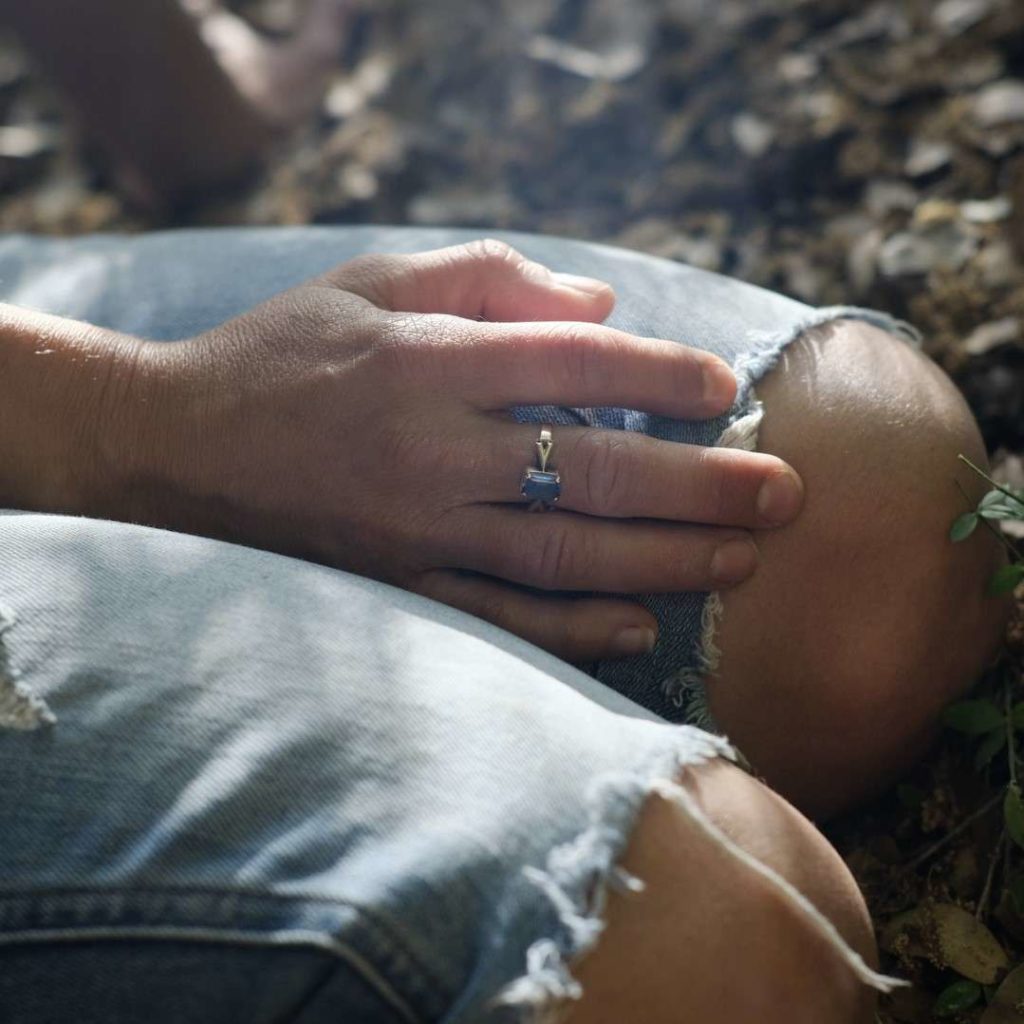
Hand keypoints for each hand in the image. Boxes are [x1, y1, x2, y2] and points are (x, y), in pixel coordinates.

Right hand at [124, 240, 803, 661]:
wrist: (174, 448)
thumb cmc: (280, 352)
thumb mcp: (370, 281)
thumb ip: (489, 279)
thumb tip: (603, 308)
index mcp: (427, 362)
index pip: (572, 366)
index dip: (661, 378)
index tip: (727, 389)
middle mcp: (430, 450)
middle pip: (592, 473)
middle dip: (702, 486)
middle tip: (785, 496)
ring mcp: (415, 531)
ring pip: (562, 554)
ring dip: (663, 562)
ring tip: (741, 562)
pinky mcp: (396, 588)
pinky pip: (499, 617)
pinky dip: (574, 626)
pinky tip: (641, 627)